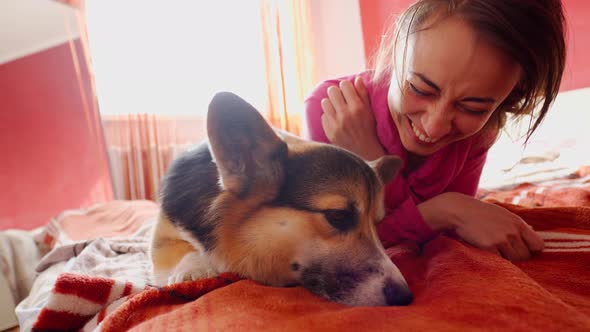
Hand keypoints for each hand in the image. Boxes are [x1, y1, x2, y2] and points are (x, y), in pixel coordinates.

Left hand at [321, 77, 384, 160]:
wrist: (364, 152)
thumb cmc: (369, 129)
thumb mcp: (370, 111)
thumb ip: (363, 94)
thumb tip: (357, 78)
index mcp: (357, 107)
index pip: (344, 85)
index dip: (345, 87)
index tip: (347, 91)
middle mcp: (346, 114)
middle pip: (332, 91)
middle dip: (336, 93)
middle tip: (340, 98)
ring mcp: (336, 123)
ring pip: (325, 102)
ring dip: (330, 103)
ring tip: (336, 109)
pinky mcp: (329, 131)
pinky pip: (323, 116)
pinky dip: (328, 117)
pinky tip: (335, 121)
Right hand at [418, 192, 543, 260]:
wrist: (459, 210)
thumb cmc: (480, 213)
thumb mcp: (502, 213)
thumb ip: (517, 224)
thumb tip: (533, 231)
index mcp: (518, 222)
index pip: (538, 245)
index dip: (532, 250)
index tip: (523, 251)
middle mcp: (513, 231)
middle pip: (525, 256)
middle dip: (516, 256)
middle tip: (503, 250)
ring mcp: (501, 239)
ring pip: (512, 260)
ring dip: (504, 258)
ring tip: (493, 249)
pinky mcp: (489, 246)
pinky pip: (498, 261)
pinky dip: (493, 259)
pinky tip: (485, 250)